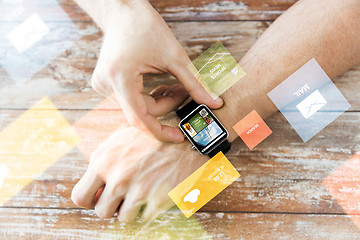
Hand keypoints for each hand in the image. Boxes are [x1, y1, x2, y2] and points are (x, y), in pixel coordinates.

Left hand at [71, 125, 207, 221]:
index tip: (102, 198)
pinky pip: (144, 218)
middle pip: (101, 211)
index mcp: (104, 160)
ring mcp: (138, 190)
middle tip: (123, 199)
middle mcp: (118, 177)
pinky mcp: (158, 200)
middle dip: (111, 208)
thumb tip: (95, 183)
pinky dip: (149, 210)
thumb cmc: (155, 136)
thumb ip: (104, 160)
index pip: (80, 196)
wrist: (189, 135)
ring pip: (123, 218)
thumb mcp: (122, 139)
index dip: (90, 200)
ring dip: (131, 209)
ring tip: (144, 193)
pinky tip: (157, 193)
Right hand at [90, 0, 222, 142]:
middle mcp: (107, 85)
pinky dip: (149, 96)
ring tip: (176, 87)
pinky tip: (161, 86)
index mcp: (120, 78)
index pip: (139, 119)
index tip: (179, 136)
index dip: (160, 131)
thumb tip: (213, 103)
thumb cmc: (144, 26)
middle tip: (185, 94)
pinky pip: (132, 99)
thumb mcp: (174, 56)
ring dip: (159, 101)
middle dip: (167, 106)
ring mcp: (104, 85)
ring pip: (138, 106)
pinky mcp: (107, 83)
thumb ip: (194, 83)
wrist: (122, 10)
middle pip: (142, 111)